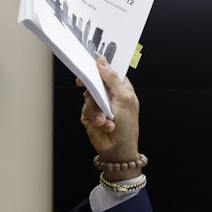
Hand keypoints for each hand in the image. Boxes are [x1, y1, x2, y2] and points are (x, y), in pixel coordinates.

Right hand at [78, 58, 141, 179]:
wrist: (117, 150)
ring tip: (105, 120)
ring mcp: (99, 105)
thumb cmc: (127, 127)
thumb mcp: (124, 98)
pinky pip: (85, 108)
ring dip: (96, 108)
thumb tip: (102, 62)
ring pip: (88, 95)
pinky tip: (102, 124)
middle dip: (93, 86)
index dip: (102, 66)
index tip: (92, 61)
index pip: (110, 72)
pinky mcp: (90, 114)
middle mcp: (110, 95)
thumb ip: (112, 79)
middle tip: (84, 82)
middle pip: (95, 81)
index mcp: (122, 89)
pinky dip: (93, 116)